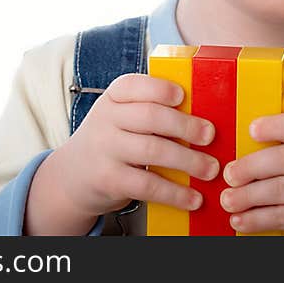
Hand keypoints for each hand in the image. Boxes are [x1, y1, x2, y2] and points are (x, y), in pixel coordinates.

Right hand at [26, 73, 218, 233]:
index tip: (183, 96)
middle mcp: (106, 119)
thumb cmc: (112, 140)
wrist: (73, 176)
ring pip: (152, 150)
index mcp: (113, 97)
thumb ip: (150, 109)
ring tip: (210, 169)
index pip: (134, 85)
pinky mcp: (109, 180)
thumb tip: (201, 116)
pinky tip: (192, 197)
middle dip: (185, 125)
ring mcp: (105, 150)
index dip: (160, 89)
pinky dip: (175, 192)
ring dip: (188, 161)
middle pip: (150, 116)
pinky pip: (147, 184)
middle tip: (209, 135)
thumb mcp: (121, 116)